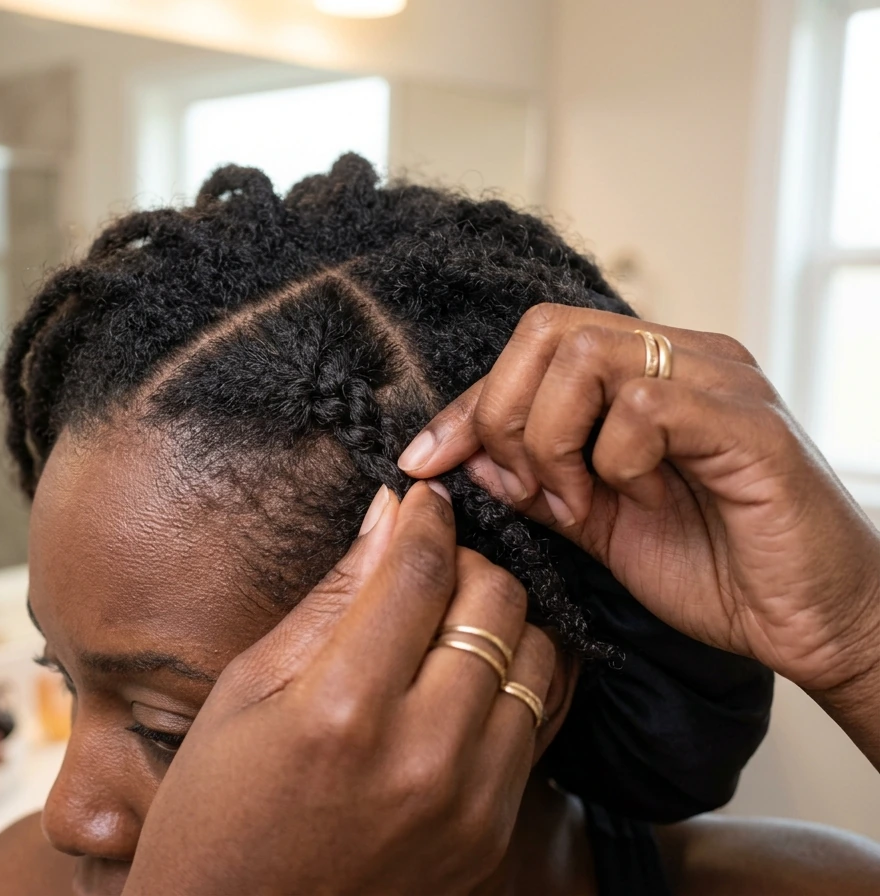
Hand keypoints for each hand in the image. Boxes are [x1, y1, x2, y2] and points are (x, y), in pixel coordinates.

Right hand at [124, 483, 563, 895]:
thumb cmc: (216, 809)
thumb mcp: (247, 689)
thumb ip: (329, 599)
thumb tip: (387, 516)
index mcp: (341, 709)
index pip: (419, 571)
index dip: (425, 516)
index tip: (421, 499)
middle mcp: (421, 755)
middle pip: (495, 603)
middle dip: (467, 559)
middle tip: (429, 562)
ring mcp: (469, 801)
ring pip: (537, 655)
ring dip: (500, 619)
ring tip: (450, 619)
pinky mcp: (492, 832)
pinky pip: (540, 721)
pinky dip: (516, 678)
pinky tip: (471, 674)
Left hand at [397, 304, 879, 695]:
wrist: (813, 624)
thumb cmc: (716, 570)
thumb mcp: (600, 526)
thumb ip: (537, 484)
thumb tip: (464, 457)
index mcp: (644, 374)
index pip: (530, 350)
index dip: (466, 406)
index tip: (423, 463)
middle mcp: (680, 358)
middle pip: (544, 332)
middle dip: (506, 418)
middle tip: (536, 490)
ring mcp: (717, 381)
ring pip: (583, 357)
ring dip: (555, 441)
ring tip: (584, 503)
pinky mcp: (747, 422)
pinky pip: (644, 406)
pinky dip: (614, 461)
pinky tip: (638, 501)